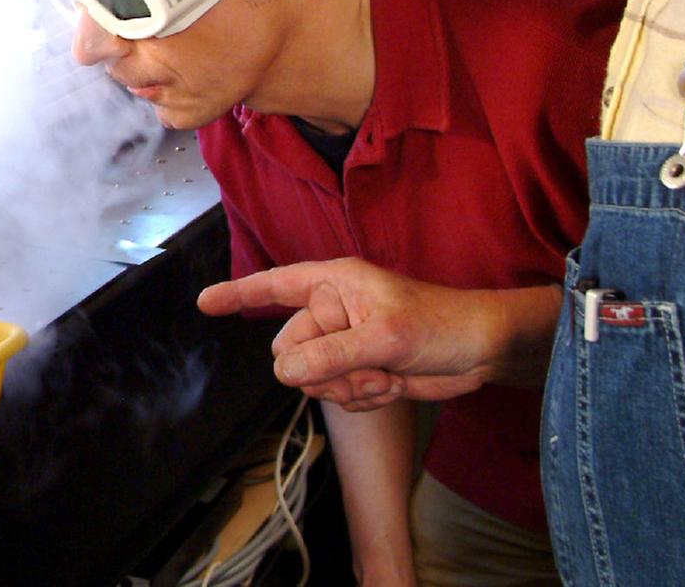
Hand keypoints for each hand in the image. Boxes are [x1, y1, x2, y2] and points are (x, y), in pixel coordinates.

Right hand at [198, 259, 553, 410]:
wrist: (480, 353)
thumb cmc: (440, 324)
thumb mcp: (384, 337)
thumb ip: (330, 354)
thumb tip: (286, 372)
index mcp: (332, 284)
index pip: (274, 286)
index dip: (238, 295)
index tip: (204, 303)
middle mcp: (331, 311)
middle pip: (288, 351)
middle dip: (322, 369)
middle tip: (365, 365)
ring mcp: (343, 343)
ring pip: (309, 380)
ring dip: (346, 388)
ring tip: (383, 376)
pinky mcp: (357, 370)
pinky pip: (334, 395)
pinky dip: (360, 399)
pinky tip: (389, 386)